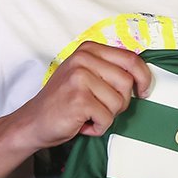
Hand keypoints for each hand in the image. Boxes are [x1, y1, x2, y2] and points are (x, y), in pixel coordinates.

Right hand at [12, 41, 153, 148]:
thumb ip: (110, 69)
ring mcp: (80, 78)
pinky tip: (82, 123)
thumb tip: (143, 75)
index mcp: (88, 50)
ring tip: (88, 114)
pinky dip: (98, 127)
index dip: (144, 77)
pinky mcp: (79, 99)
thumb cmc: (63, 101)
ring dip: (107, 116)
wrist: (33, 122)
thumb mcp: (86, 75)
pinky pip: (107, 118)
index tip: (144, 91)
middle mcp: (83, 59)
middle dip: (121, 102)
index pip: (131, 59)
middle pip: (127, 82)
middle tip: (102, 108)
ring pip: (119, 102)